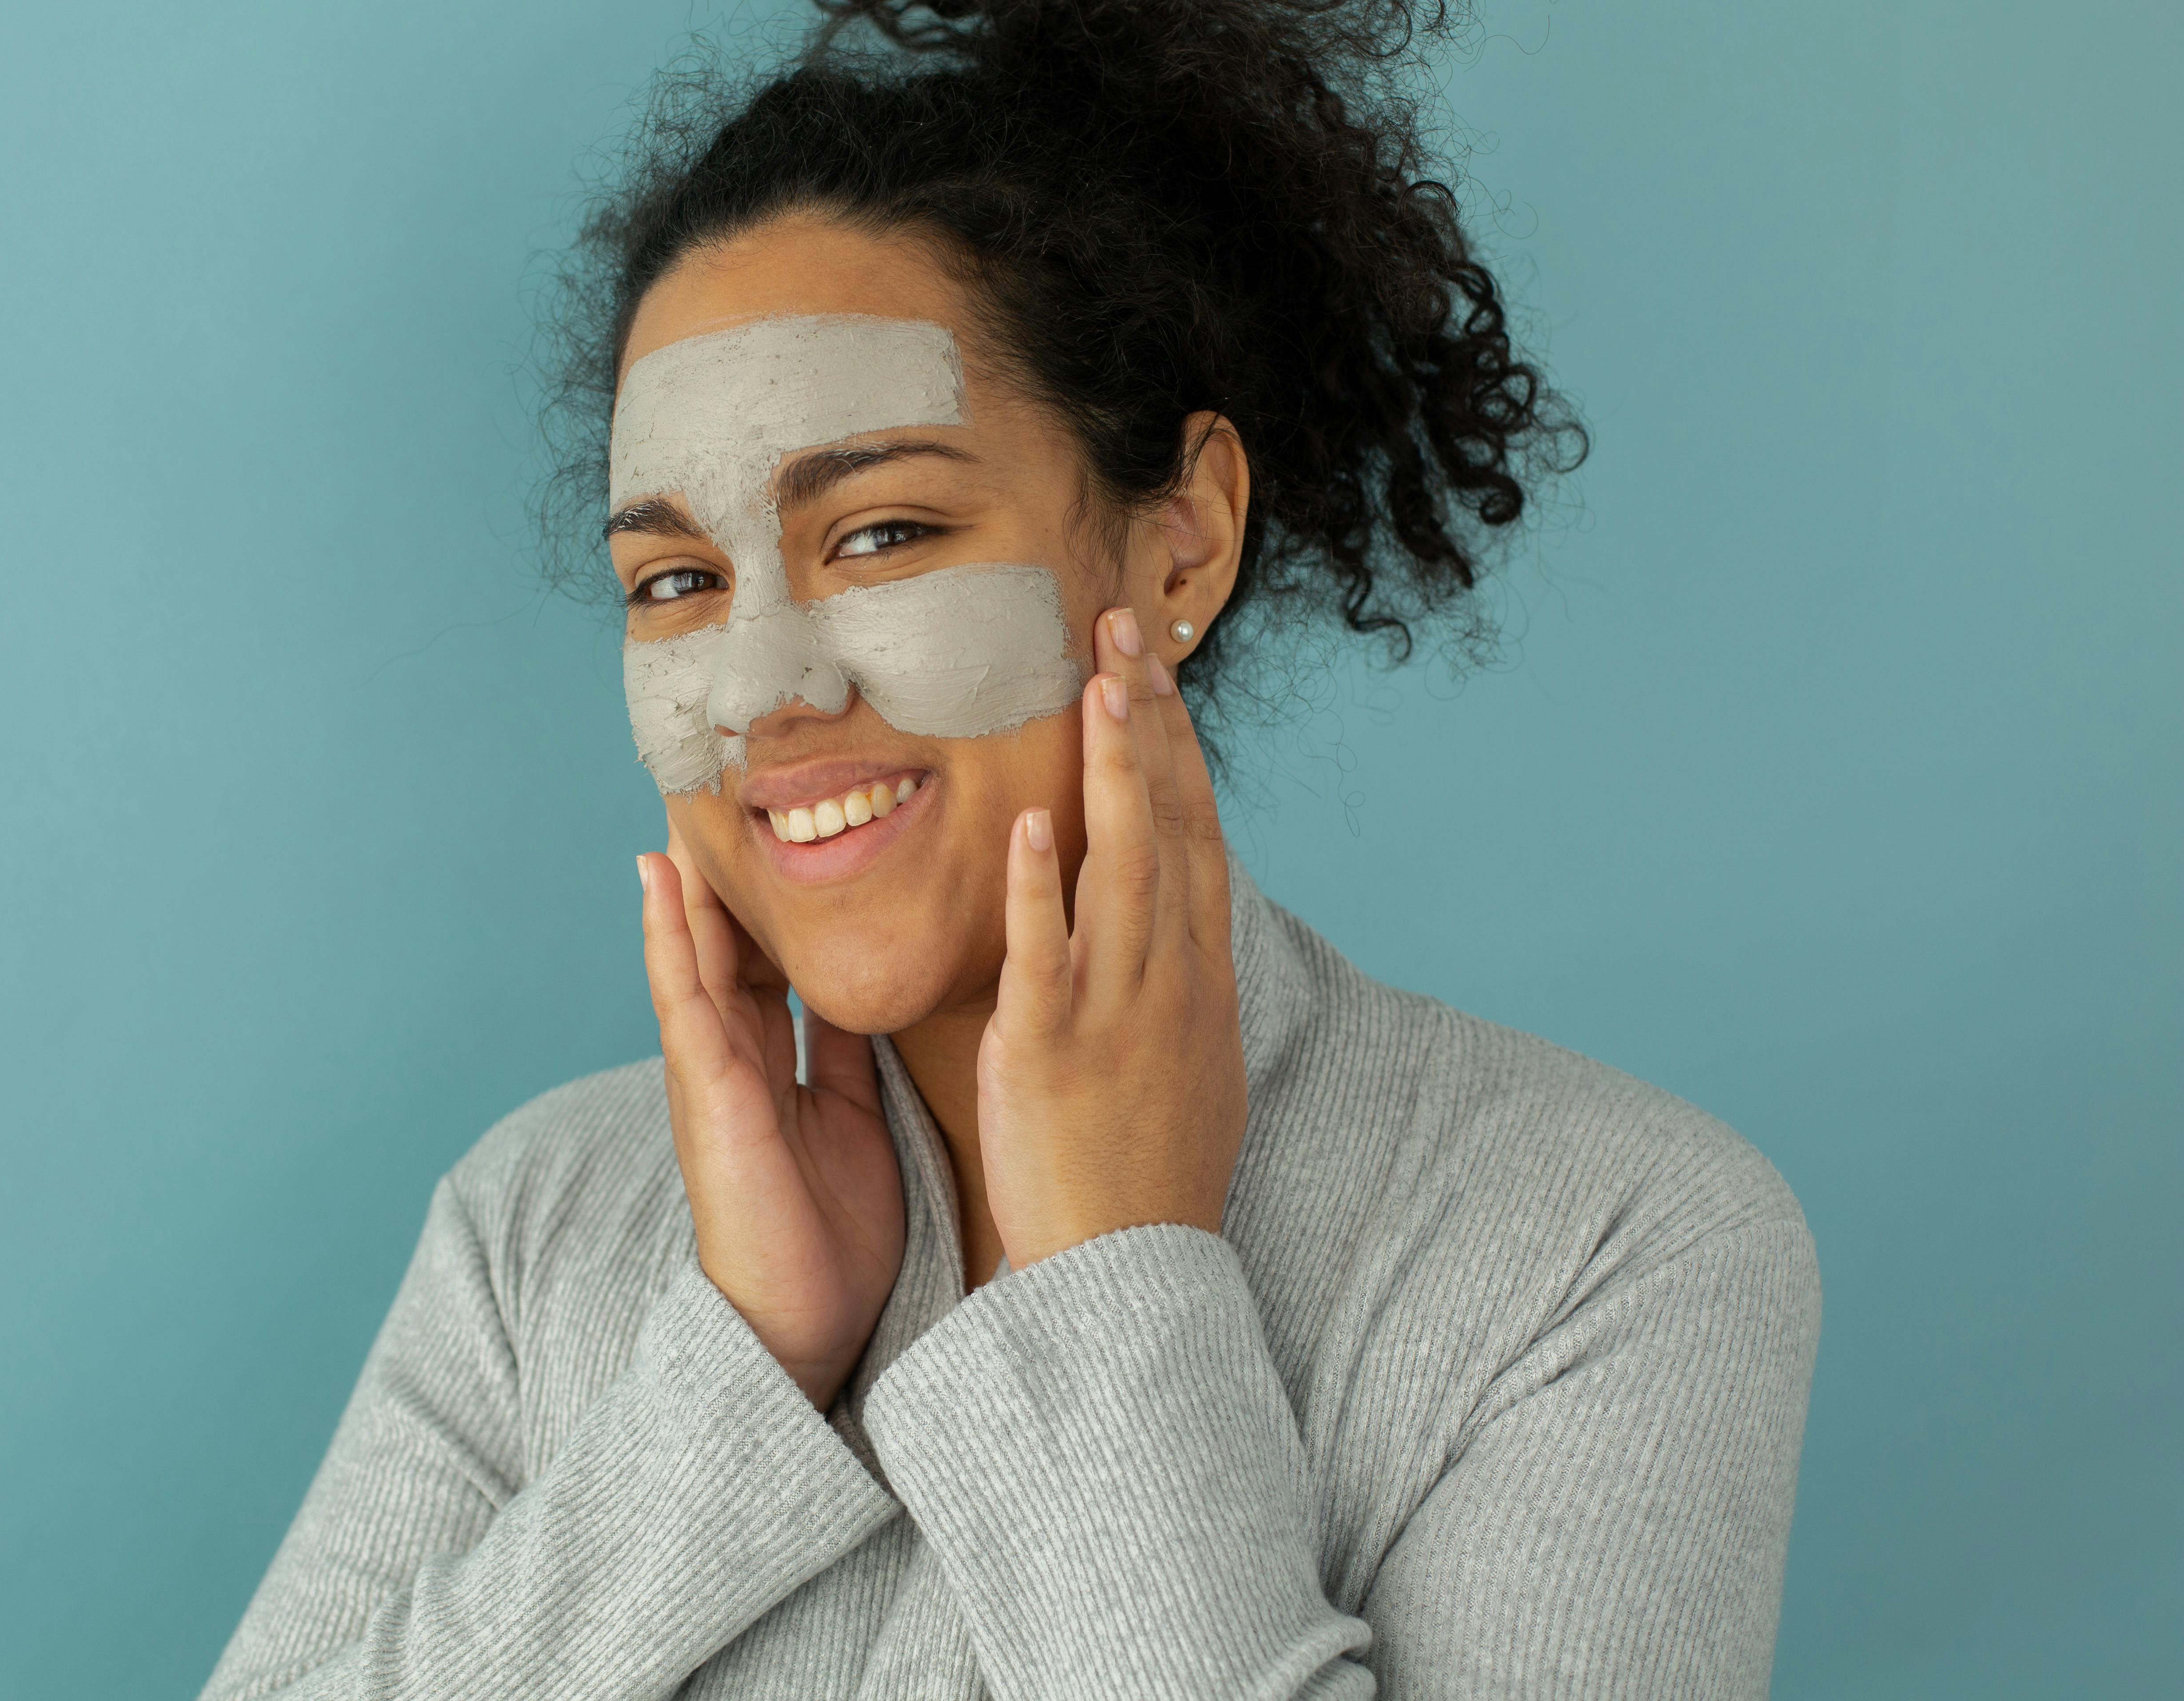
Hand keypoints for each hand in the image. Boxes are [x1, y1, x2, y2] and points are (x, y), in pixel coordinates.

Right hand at [637, 829, 905, 1408]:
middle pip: (725, 947)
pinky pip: (684, 1000)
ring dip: (682, 886)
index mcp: (774, 1063)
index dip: (767, 903)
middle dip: (722, 879)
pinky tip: (659, 884)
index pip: (766, 962)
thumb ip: (848, 1053)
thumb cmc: (829, 1231)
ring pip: (694, 957)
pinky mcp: (708, 1092)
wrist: (804, 1323)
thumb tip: (864, 992)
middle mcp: (735, 1058)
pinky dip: (668, 939)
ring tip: (677, 804)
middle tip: (722, 793)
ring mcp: (712, 1072)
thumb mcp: (853, 1116)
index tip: (779, 834)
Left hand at [976, 607, 1247, 1269]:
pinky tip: (1028, 822)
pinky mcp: (1052, 1049)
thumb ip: (1178, 974)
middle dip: (1150, 723)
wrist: (1131, 1268)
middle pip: (1169, 825)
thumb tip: (1176, 908)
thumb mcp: (1194, 1055)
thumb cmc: (1152, 1166)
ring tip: (1097, 682)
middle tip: (1123, 628)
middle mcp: (1170, 977)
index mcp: (1200, 974)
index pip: (1195, 831)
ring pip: (1123, 869)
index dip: (1175, 744)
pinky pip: (1048, 955)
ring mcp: (1115, 1010)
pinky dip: (1040, 888)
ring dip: (1113, 772)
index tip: (1152, 667)